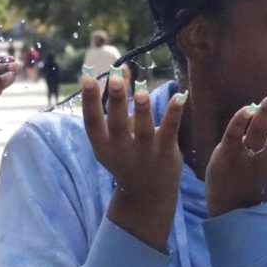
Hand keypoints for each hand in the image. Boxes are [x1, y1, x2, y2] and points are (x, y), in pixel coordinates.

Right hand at [82, 72, 185, 251]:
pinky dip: (173, 114)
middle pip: (116, 124)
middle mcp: (120, 151)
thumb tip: (120, 72)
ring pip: (143, 130)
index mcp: (102, 146)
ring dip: (142, 110)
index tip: (87, 78)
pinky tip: (179, 97)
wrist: (148, 193)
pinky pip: (169, 131)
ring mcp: (143, 153)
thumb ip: (115, 111)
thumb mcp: (112, 141)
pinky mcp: (165, 153)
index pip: (92, 122)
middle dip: (116, 101)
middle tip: (116, 78)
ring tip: (142, 92)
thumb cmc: (127, 157)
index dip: (89, 100)